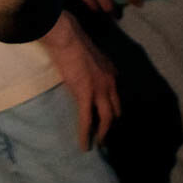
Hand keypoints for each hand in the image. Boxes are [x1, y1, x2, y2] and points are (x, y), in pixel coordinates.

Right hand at [43, 16, 121, 150]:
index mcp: (111, 72)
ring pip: (106, 118)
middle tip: (105, 135)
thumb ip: (91, 67)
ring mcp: (100, 89)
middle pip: (115, 109)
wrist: (67, 36)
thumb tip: (83, 74)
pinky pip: (87, 120)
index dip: (112, 109)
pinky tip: (85, 145)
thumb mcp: (89, 55)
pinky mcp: (86, 95)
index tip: (108, 118)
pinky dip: (86, 134)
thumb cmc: (72, 41)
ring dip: (103, 133)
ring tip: (98, 144)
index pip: (116, 96)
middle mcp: (110, 82)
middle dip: (111, 123)